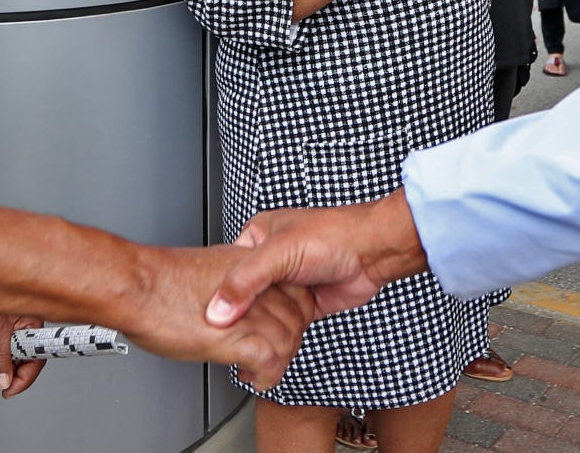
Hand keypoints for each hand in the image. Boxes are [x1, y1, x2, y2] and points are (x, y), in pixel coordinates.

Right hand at [121, 245, 317, 389]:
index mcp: (248, 264)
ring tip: (259, 369)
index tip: (278, 326)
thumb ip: (230, 284)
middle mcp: (254, 284)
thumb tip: (232, 302)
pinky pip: (271, 360)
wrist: (136, 284)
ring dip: (278, 361)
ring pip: (288, 340)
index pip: (295, 289)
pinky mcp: (237, 335)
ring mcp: (248, 309)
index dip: (291, 312)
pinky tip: (254, 377)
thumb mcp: (207, 271)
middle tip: (269, 353)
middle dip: (287, 341)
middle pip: (296, 316)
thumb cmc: (158, 281)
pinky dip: (267, 375)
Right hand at [206, 194, 426, 330]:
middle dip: (237, 313)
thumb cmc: (334, 235)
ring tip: (240, 342)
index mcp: (258, 237)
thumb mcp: (280, 253)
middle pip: (243, 293)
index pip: (225, 269)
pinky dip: (277, 334)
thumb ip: (246, 281)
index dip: (216, 293)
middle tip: (222, 334)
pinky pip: (283, 323)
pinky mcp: (304, 303)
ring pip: (263, 311)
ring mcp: (288, 283)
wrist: (375, 253)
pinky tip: (267, 343)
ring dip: (258, 325)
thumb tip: (217, 310)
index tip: (204, 316)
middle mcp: (271, 259)